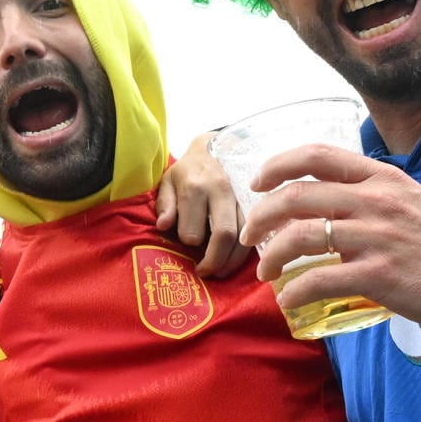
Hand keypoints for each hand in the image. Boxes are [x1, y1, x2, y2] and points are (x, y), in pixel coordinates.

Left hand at [153, 130, 245, 277]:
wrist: (215, 148)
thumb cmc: (187, 171)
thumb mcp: (167, 181)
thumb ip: (164, 204)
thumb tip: (163, 226)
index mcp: (195, 187)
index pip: (192, 228)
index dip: (188, 241)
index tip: (185, 244)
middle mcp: (221, 192)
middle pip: (224, 234)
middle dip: (215, 261)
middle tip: (205, 273)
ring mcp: (241, 197)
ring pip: (244, 236)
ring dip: (233, 260)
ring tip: (220, 272)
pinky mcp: (254, 203)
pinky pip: (257, 231)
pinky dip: (247, 251)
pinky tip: (236, 260)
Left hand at [238, 143, 420, 332]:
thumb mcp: (414, 202)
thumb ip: (375, 199)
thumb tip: (335, 211)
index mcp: (383, 178)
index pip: (317, 155)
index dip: (277, 165)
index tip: (258, 182)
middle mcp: (376, 200)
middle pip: (295, 195)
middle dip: (261, 216)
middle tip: (250, 237)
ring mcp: (377, 237)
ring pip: (299, 236)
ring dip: (271, 256)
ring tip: (266, 273)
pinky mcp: (379, 275)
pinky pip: (318, 280)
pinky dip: (294, 291)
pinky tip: (290, 300)